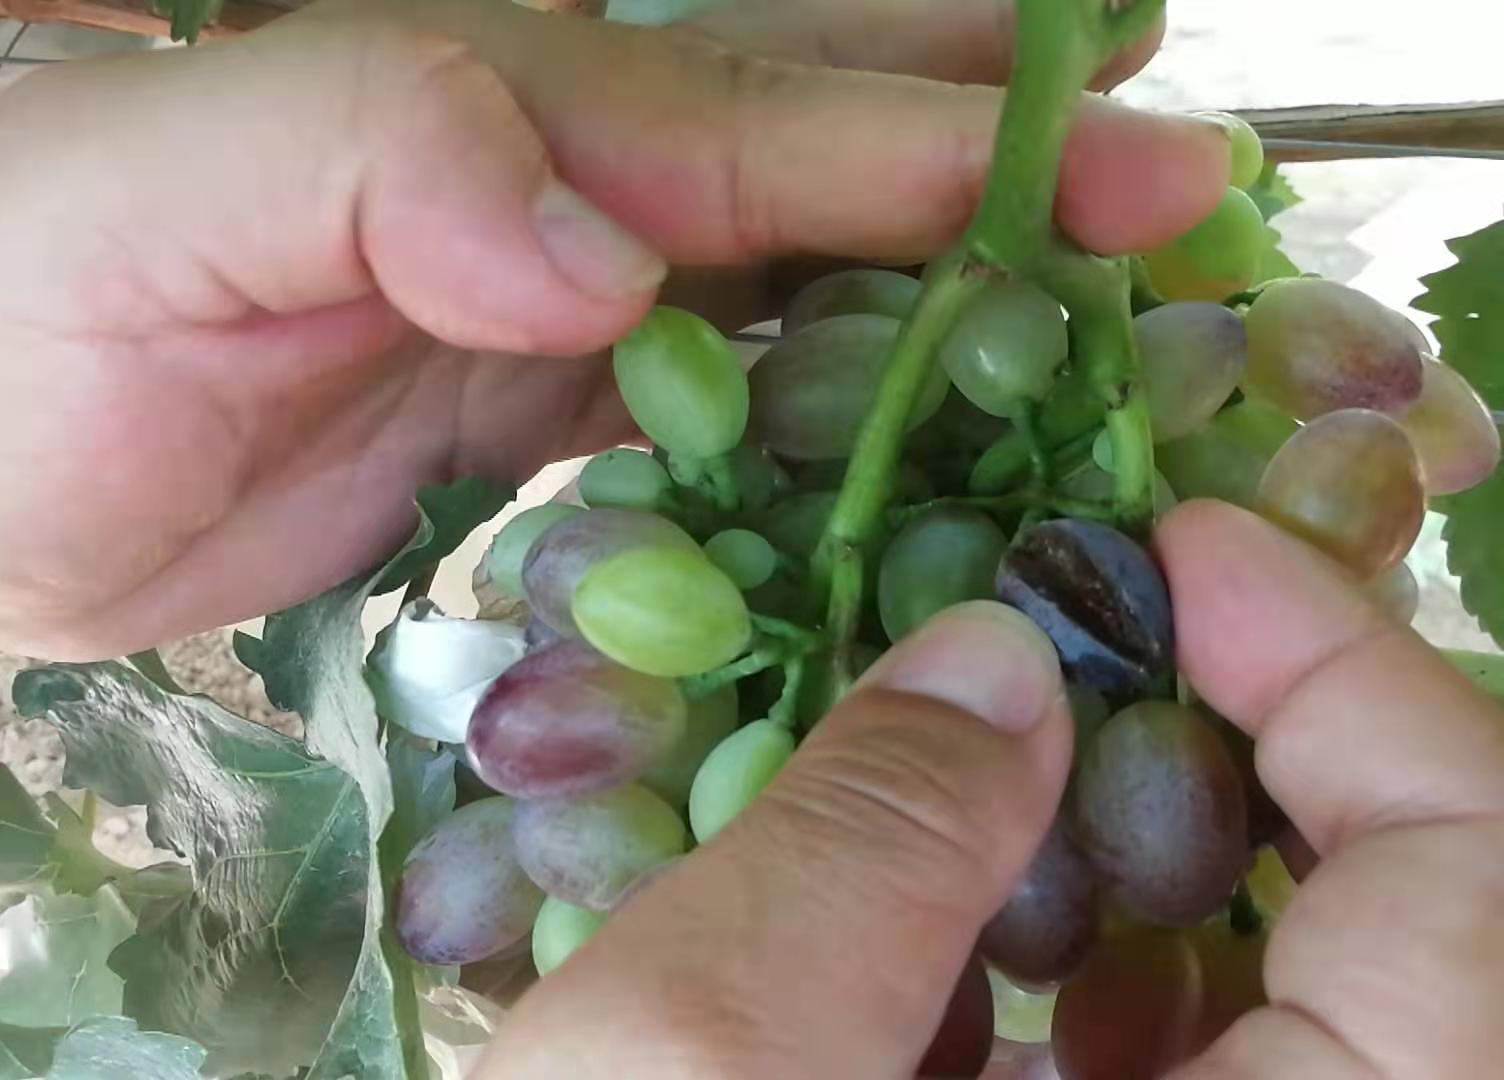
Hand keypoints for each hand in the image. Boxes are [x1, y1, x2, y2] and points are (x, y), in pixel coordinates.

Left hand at [0, 0, 1224, 662]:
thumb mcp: (136, 209)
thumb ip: (369, 163)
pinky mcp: (530, 406)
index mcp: (470, 96)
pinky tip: (928, 420)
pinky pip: (717, 394)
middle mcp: (536, 176)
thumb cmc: (16, 342)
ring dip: (945, 262)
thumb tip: (608, 257)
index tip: (1132, 172)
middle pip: (799, 142)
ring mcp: (544, 295)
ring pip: (784, 261)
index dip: (932, 144)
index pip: (737, 117)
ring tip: (1110, 275)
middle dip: (991, 149)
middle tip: (1190, 170)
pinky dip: (834, 397)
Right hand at [475, 501, 1503, 1077]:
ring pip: (1321, 1030)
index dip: (1356, 678)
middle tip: (1094, 635)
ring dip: (1185, 864)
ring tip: (1009, 772)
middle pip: (1432, 955)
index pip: (1477, 899)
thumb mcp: (686, 1073)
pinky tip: (965, 943)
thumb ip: (863, 840)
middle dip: (1269, 754)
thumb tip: (1001, 661)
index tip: (1174, 545)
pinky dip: (1114, 990)